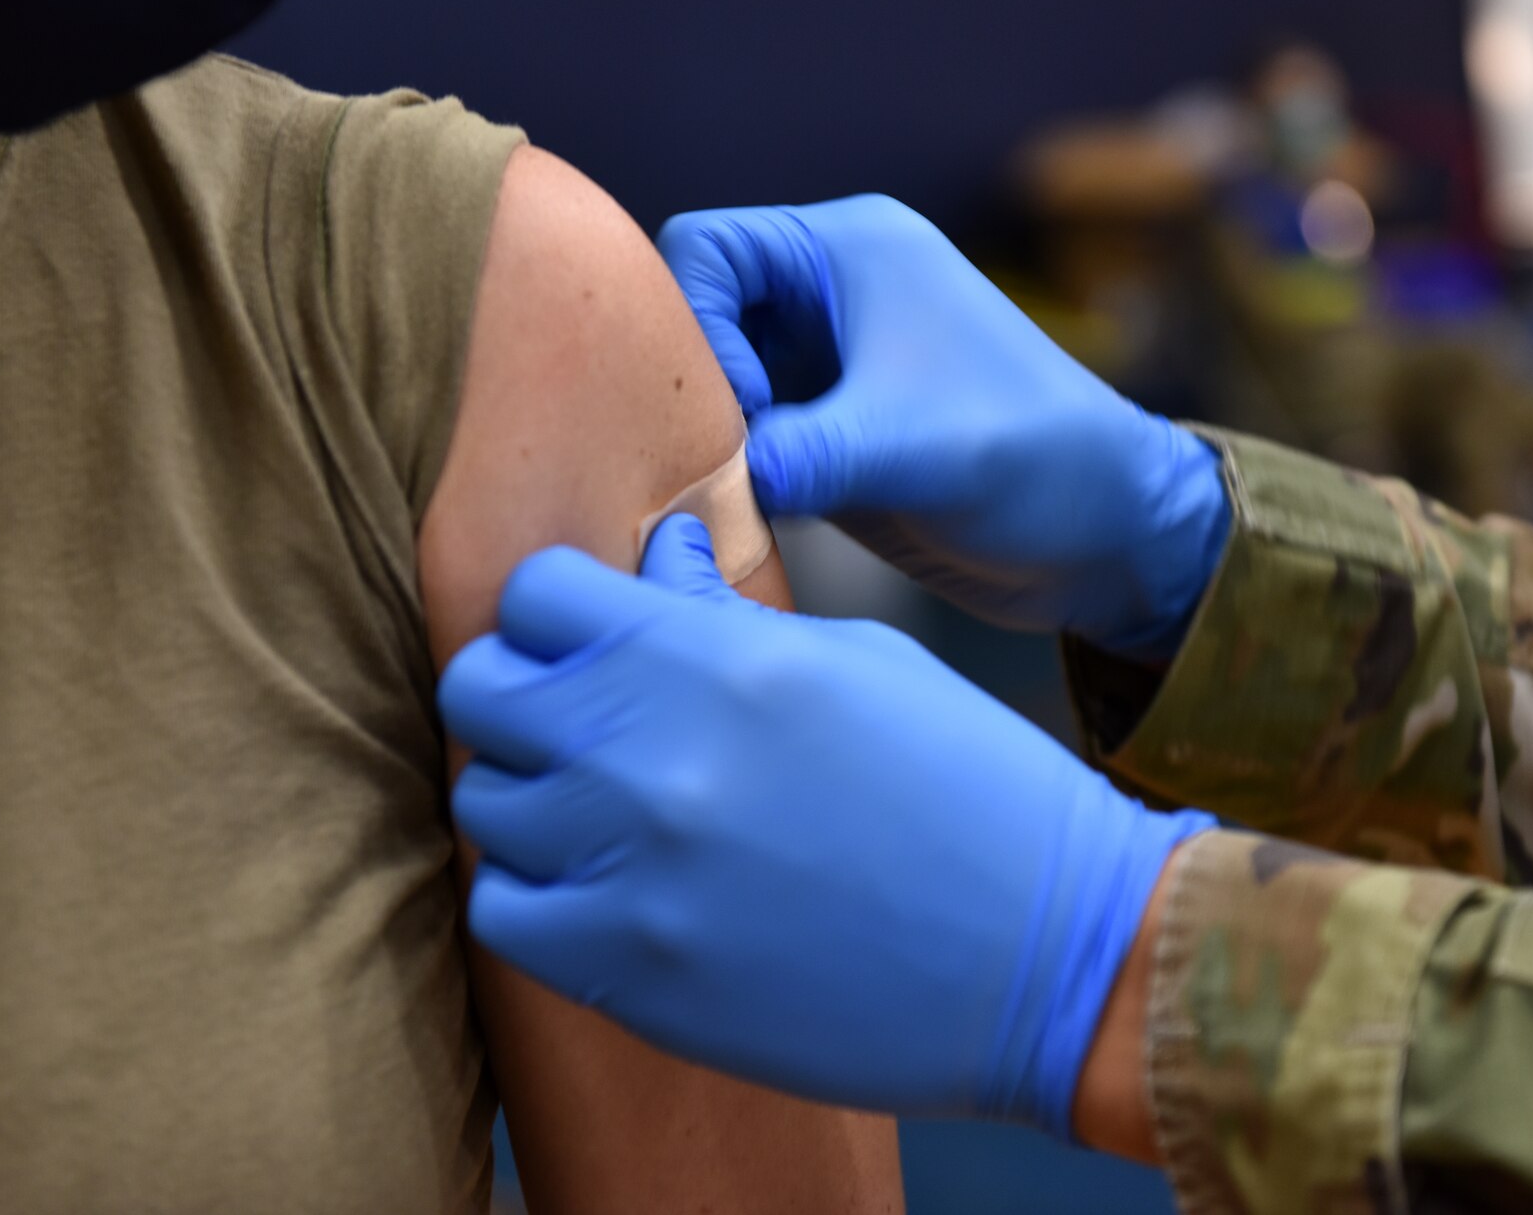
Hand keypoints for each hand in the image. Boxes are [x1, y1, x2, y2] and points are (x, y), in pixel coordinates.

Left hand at [439, 516, 1212, 1133]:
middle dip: (521, 695)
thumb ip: (727, 614)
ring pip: (485, 802)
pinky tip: (606, 893)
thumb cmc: (973, 790)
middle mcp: (652, 750)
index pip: (535, 593)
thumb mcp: (858, 666)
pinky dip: (536, 897)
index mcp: (715, 657)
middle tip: (577, 725)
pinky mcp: (631, 971)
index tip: (589, 644)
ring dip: (534, 801)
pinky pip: (503, 913)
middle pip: (479, 688)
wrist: (1053, 952)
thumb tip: (656, 560)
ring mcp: (632, 866)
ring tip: (607, 816)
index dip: (556, 614)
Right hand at [657, 196, 1229, 658]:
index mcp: (851, 251)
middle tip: (729, 458)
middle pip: (696, 315)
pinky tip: (760, 520)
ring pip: (713, 385)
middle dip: (698, 388)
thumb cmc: (1040, 462)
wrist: (1113, 539)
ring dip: (714, 440)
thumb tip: (705, 481)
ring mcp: (826, 369)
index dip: (696, 324)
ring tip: (745, 497)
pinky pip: (745, 440)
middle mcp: (829, 298)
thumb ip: (803, 455)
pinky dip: (737, 477)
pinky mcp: (827, 436)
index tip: (749, 407)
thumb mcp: (913, 451)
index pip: (706, 248)